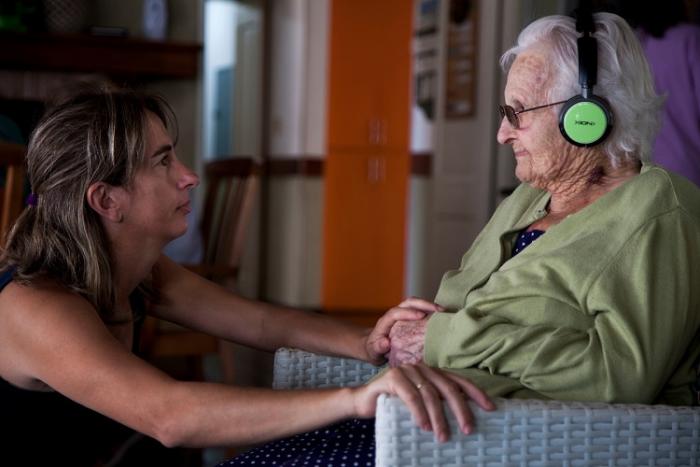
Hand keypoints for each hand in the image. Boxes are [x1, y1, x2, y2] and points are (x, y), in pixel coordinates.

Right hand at [352, 363, 495, 440]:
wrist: (364, 401)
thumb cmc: (395, 405)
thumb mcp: (421, 403)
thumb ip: (438, 403)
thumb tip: (466, 419)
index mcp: (432, 372)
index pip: (458, 380)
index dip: (475, 393)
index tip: (491, 408)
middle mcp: (422, 367)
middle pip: (447, 387)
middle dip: (460, 409)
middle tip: (469, 429)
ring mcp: (406, 370)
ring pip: (429, 394)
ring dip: (438, 417)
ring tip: (443, 436)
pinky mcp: (392, 378)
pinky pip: (410, 395)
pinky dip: (418, 412)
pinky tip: (423, 426)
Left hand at [364, 298, 442, 364]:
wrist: (374, 347)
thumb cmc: (374, 350)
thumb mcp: (373, 352)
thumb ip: (377, 348)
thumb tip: (385, 343)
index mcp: (385, 322)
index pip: (395, 312)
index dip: (408, 312)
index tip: (421, 316)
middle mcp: (395, 315)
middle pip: (409, 303)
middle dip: (424, 304)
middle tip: (439, 310)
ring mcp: (403, 315)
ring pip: (416, 304)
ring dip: (430, 306)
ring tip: (444, 313)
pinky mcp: (410, 318)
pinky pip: (421, 311)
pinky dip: (431, 312)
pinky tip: (442, 319)